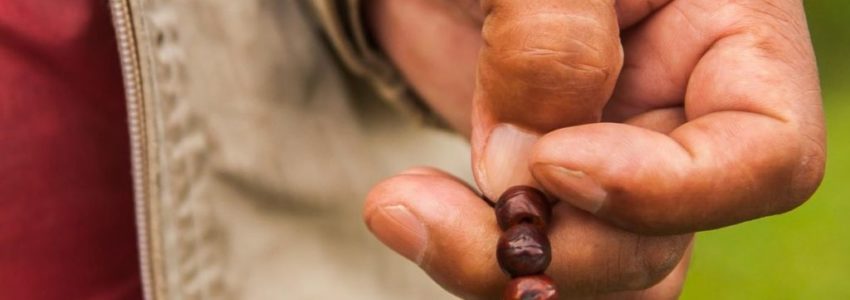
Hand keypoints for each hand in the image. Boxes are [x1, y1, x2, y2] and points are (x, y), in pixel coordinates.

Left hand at [363, 0, 824, 297]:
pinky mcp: (549, 182)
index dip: (666, 188)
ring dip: (506, 263)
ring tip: (403, 212)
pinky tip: (409, 211)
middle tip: (421, 212)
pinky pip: (543, 256)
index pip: (765, 154)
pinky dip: (479, 254)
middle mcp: (680, 107)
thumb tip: (528, 167)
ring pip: (601, 267)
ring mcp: (614, 154)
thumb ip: (550, 39)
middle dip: (558, 248)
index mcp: (727, 32)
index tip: (550, 162)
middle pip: (665, 236)